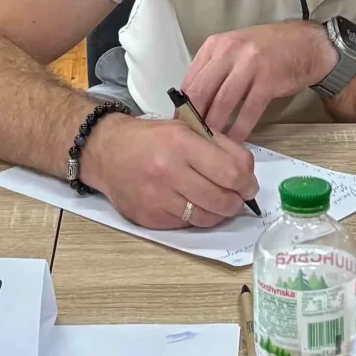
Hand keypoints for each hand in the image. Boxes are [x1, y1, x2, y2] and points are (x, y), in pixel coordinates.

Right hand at [81, 113, 257, 231]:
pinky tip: (193, 205)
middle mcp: (168, 172)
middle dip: (236, 202)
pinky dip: (196, 218)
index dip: (247, 183)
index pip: (230, 172)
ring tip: (219, 203)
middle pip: (221, 199)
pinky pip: (186, 225)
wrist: (107, 151)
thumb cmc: (152, 139)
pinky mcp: (149, 217)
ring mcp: (157, 198)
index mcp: (182, 144)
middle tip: (238, 198)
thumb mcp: (187, 129)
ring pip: (206, 217)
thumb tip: (248, 173)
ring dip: (219, 213)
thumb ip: (221, 147)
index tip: (249, 185)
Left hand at [180, 20, 336, 140]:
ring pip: (224, 102)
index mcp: (216, 44)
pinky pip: (249, 110)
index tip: (179, 125)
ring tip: (210, 143)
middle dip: (194, 118)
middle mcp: (230, 51)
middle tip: (191, 138)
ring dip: (215, 126)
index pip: (191, 79)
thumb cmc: (266, 49)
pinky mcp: (268, 81)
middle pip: (203, 91)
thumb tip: (192, 102)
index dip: (183, 105)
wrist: (304, 44)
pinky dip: (240, 129)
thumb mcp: (234, 49)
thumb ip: (213, 69)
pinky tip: (234, 141)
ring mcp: (250, 65)